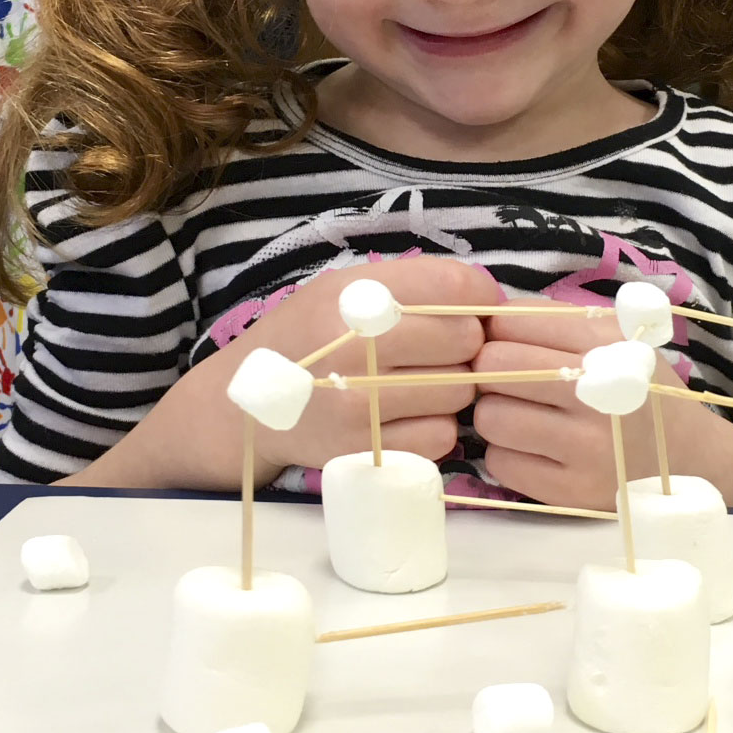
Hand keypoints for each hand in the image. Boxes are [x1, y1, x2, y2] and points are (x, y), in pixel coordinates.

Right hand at [86, 257, 502, 489]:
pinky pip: (442, 438)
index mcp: (354, 292)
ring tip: (419, 386)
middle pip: (467, 340)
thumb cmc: (307, 339)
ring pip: (460, 391)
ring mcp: (360, 402)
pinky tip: (407, 419)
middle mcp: (355, 343)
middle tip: (438, 354)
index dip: (478, 300)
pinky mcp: (365, 449)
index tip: (470, 312)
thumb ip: (414, 284)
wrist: (240, 408)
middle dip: (465, 347)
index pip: (457, 285)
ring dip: (453, 390)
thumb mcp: (345, 289)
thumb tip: (492, 297)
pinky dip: (436, 430)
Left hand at [471, 305, 732, 511]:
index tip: (504, 342)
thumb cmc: (641, 390)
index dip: (496, 330)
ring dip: (495, 414)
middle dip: (489, 371)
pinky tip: (534, 449)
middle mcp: (597, 391)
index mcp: (606, 341)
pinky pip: (499, 463)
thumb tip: (479, 316)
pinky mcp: (571, 491)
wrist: (693, 460)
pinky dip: (506, 454)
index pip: (511, 320)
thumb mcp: (615, 337)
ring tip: (524, 415)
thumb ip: (553, 319)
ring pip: (489, 418)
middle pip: (492, 367)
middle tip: (508, 382)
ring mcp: (584, 446)